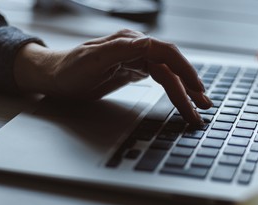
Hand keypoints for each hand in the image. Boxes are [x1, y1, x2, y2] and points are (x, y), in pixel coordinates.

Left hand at [14, 29, 211, 124]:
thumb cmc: (68, 69)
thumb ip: (121, 49)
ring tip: (197, 108)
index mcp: (129, 43)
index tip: (197, 89)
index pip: (166, 53)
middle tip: (204, 106)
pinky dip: (172, 90)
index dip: (184, 70)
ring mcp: (135, 60)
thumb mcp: (92, 58)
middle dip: (189, 87)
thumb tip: (150, 44)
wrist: (54, 77)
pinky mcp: (133, 70)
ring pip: (167, 75)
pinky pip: (159, 79)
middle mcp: (136, 49)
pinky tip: (181, 97)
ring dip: (183, 92)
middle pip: (170, 68)